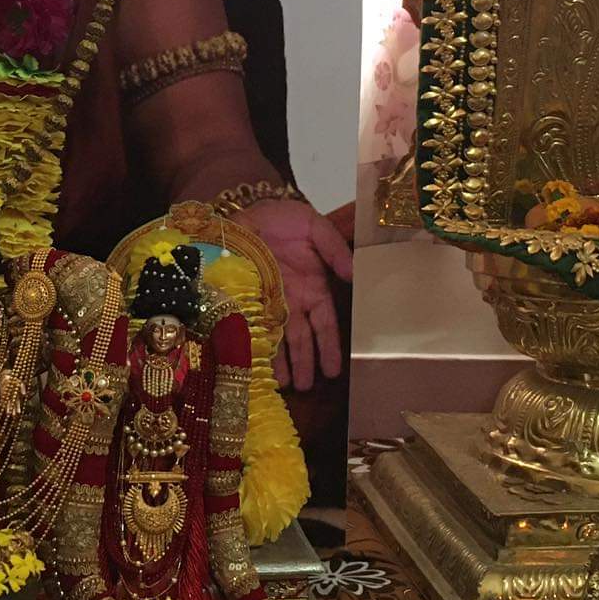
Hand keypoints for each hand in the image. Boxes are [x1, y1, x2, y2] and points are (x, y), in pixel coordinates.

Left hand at [236, 199, 352, 393]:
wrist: (245, 212)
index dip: (329, 346)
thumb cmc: (282, 219)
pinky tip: (259, 368)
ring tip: (288, 386)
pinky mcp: (247, 301)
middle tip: (307, 387)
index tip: (334, 370)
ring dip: (284, 363)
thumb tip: (353, 273)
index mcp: (314, 286)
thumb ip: (333, 248)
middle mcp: (293, 301)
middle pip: (302, 338)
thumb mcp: (314, 226)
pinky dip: (258, 348)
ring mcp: (269, 303)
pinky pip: (255, 329)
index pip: (325, 323)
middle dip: (306, 363)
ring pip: (279, 339)